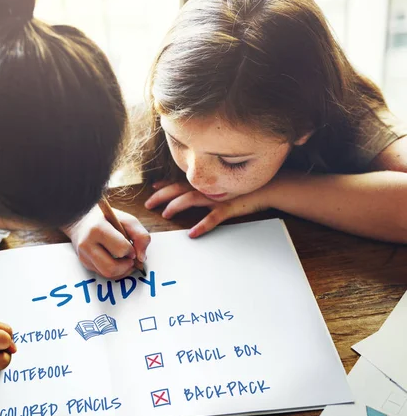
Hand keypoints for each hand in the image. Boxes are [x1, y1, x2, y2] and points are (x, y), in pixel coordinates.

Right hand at [63, 204, 150, 279]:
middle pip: (111, 267)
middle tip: (131, 258)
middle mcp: (87, 244)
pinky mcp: (84, 263)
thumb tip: (141, 258)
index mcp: (98, 229)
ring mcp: (84, 255)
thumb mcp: (127, 220)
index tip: (132, 247)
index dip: (131, 251)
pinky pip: (103, 275)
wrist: (83, 219)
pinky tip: (118, 262)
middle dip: (126, 266)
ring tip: (126, 261)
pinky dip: (115, 272)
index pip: (120, 249)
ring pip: (107, 274)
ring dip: (122, 271)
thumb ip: (140, 236)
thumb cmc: (108, 219)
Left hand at [145, 180, 270, 237]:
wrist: (267, 188)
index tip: (152, 189)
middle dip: (161, 196)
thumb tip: (188, 191)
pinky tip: (192, 233)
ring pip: (191, 199)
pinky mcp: (228, 208)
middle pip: (178, 189)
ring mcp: (216, 197)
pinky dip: (202, 225)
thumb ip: (205, 189)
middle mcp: (207, 188)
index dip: (164, 185)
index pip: (179, 182)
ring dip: (176, 206)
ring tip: (166, 214)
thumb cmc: (242, 189)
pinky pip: (212, 218)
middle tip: (148, 204)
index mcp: (205, 183)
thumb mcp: (221, 187)